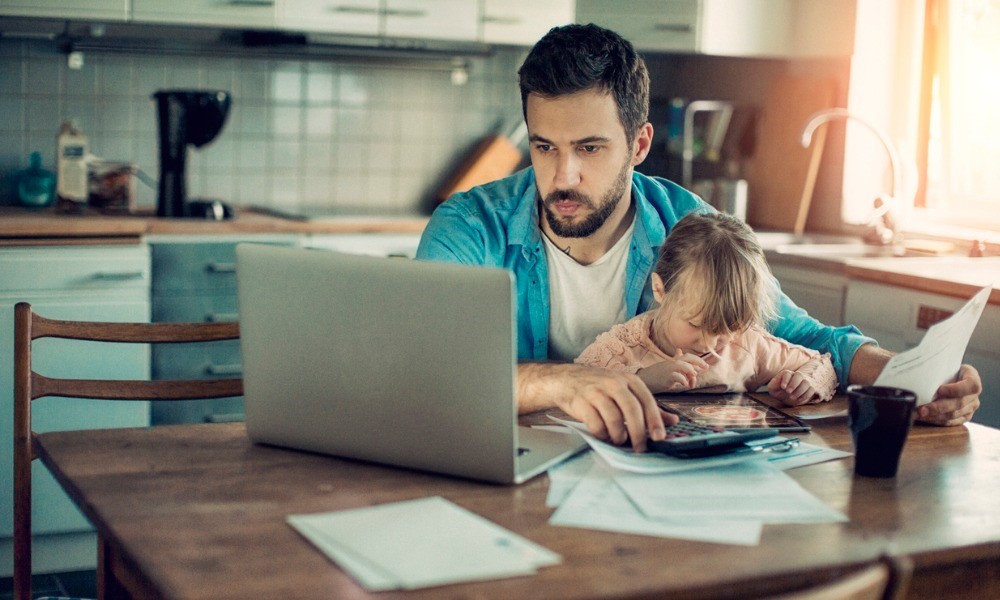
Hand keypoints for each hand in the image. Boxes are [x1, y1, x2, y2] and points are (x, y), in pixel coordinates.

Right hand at [517, 362, 677, 451]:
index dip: (655, 420)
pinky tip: (603, 434)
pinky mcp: (580, 401)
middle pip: (631, 410)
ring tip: (619, 440)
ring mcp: (596, 391)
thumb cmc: (600, 387)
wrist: (566, 379)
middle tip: (640, 448)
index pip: (646, 401)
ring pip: (613, 419)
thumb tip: (673, 421)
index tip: (659, 437)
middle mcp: (613, 383)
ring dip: (618, 435)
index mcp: (629, 380)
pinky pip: (595, 424)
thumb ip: (647, 407)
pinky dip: (602, 434)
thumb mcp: (626, 391)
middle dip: (638, 433)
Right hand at [636, 349, 712, 393]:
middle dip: (699, 362)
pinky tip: (684, 385)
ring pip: (685, 366)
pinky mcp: (667, 377)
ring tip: (691, 382)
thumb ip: (674, 360)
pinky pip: (678, 376)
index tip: (706, 366)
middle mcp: (673, 363)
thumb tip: (679, 350)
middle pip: (689, 358)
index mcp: (673, 361)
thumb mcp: (666, 365)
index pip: (688, 356)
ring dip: (691, 374)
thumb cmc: (655, 374)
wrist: (643, 380)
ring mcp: (670, 369)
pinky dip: (684, 380)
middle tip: (706, 368)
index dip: (698, 360)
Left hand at [767, 370, 822, 405]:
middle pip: (799, 375)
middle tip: (788, 392)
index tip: (783, 387)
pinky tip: (798, 400)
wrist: (787, 396)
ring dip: (799, 391)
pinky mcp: (810, 388)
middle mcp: (796, 376)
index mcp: (786, 374)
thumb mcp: (772, 388)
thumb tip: (781, 385)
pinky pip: (811, 390)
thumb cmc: (779, 390)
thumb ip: (773, 385)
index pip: (787, 373)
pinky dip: (805, 395)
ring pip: (806, 383)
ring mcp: (804, 381)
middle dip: (794, 384)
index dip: (786, 380)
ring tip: (792, 397)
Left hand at [917, 364, 981, 425]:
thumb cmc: (946, 370)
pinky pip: (951, 422)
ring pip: (953, 415)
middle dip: (938, 407)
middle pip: (958, 403)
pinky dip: (936, 421)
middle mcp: (974, 395)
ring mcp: (970, 408)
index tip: (940, 390)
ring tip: (920, 414)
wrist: (950, 377)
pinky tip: (925, 418)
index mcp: (973, 379)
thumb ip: (939, 371)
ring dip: (935, 416)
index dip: (955, 389)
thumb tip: (921, 375)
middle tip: (922, 409)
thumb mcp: (945, 366)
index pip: (971, 385)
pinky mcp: (964, 417)